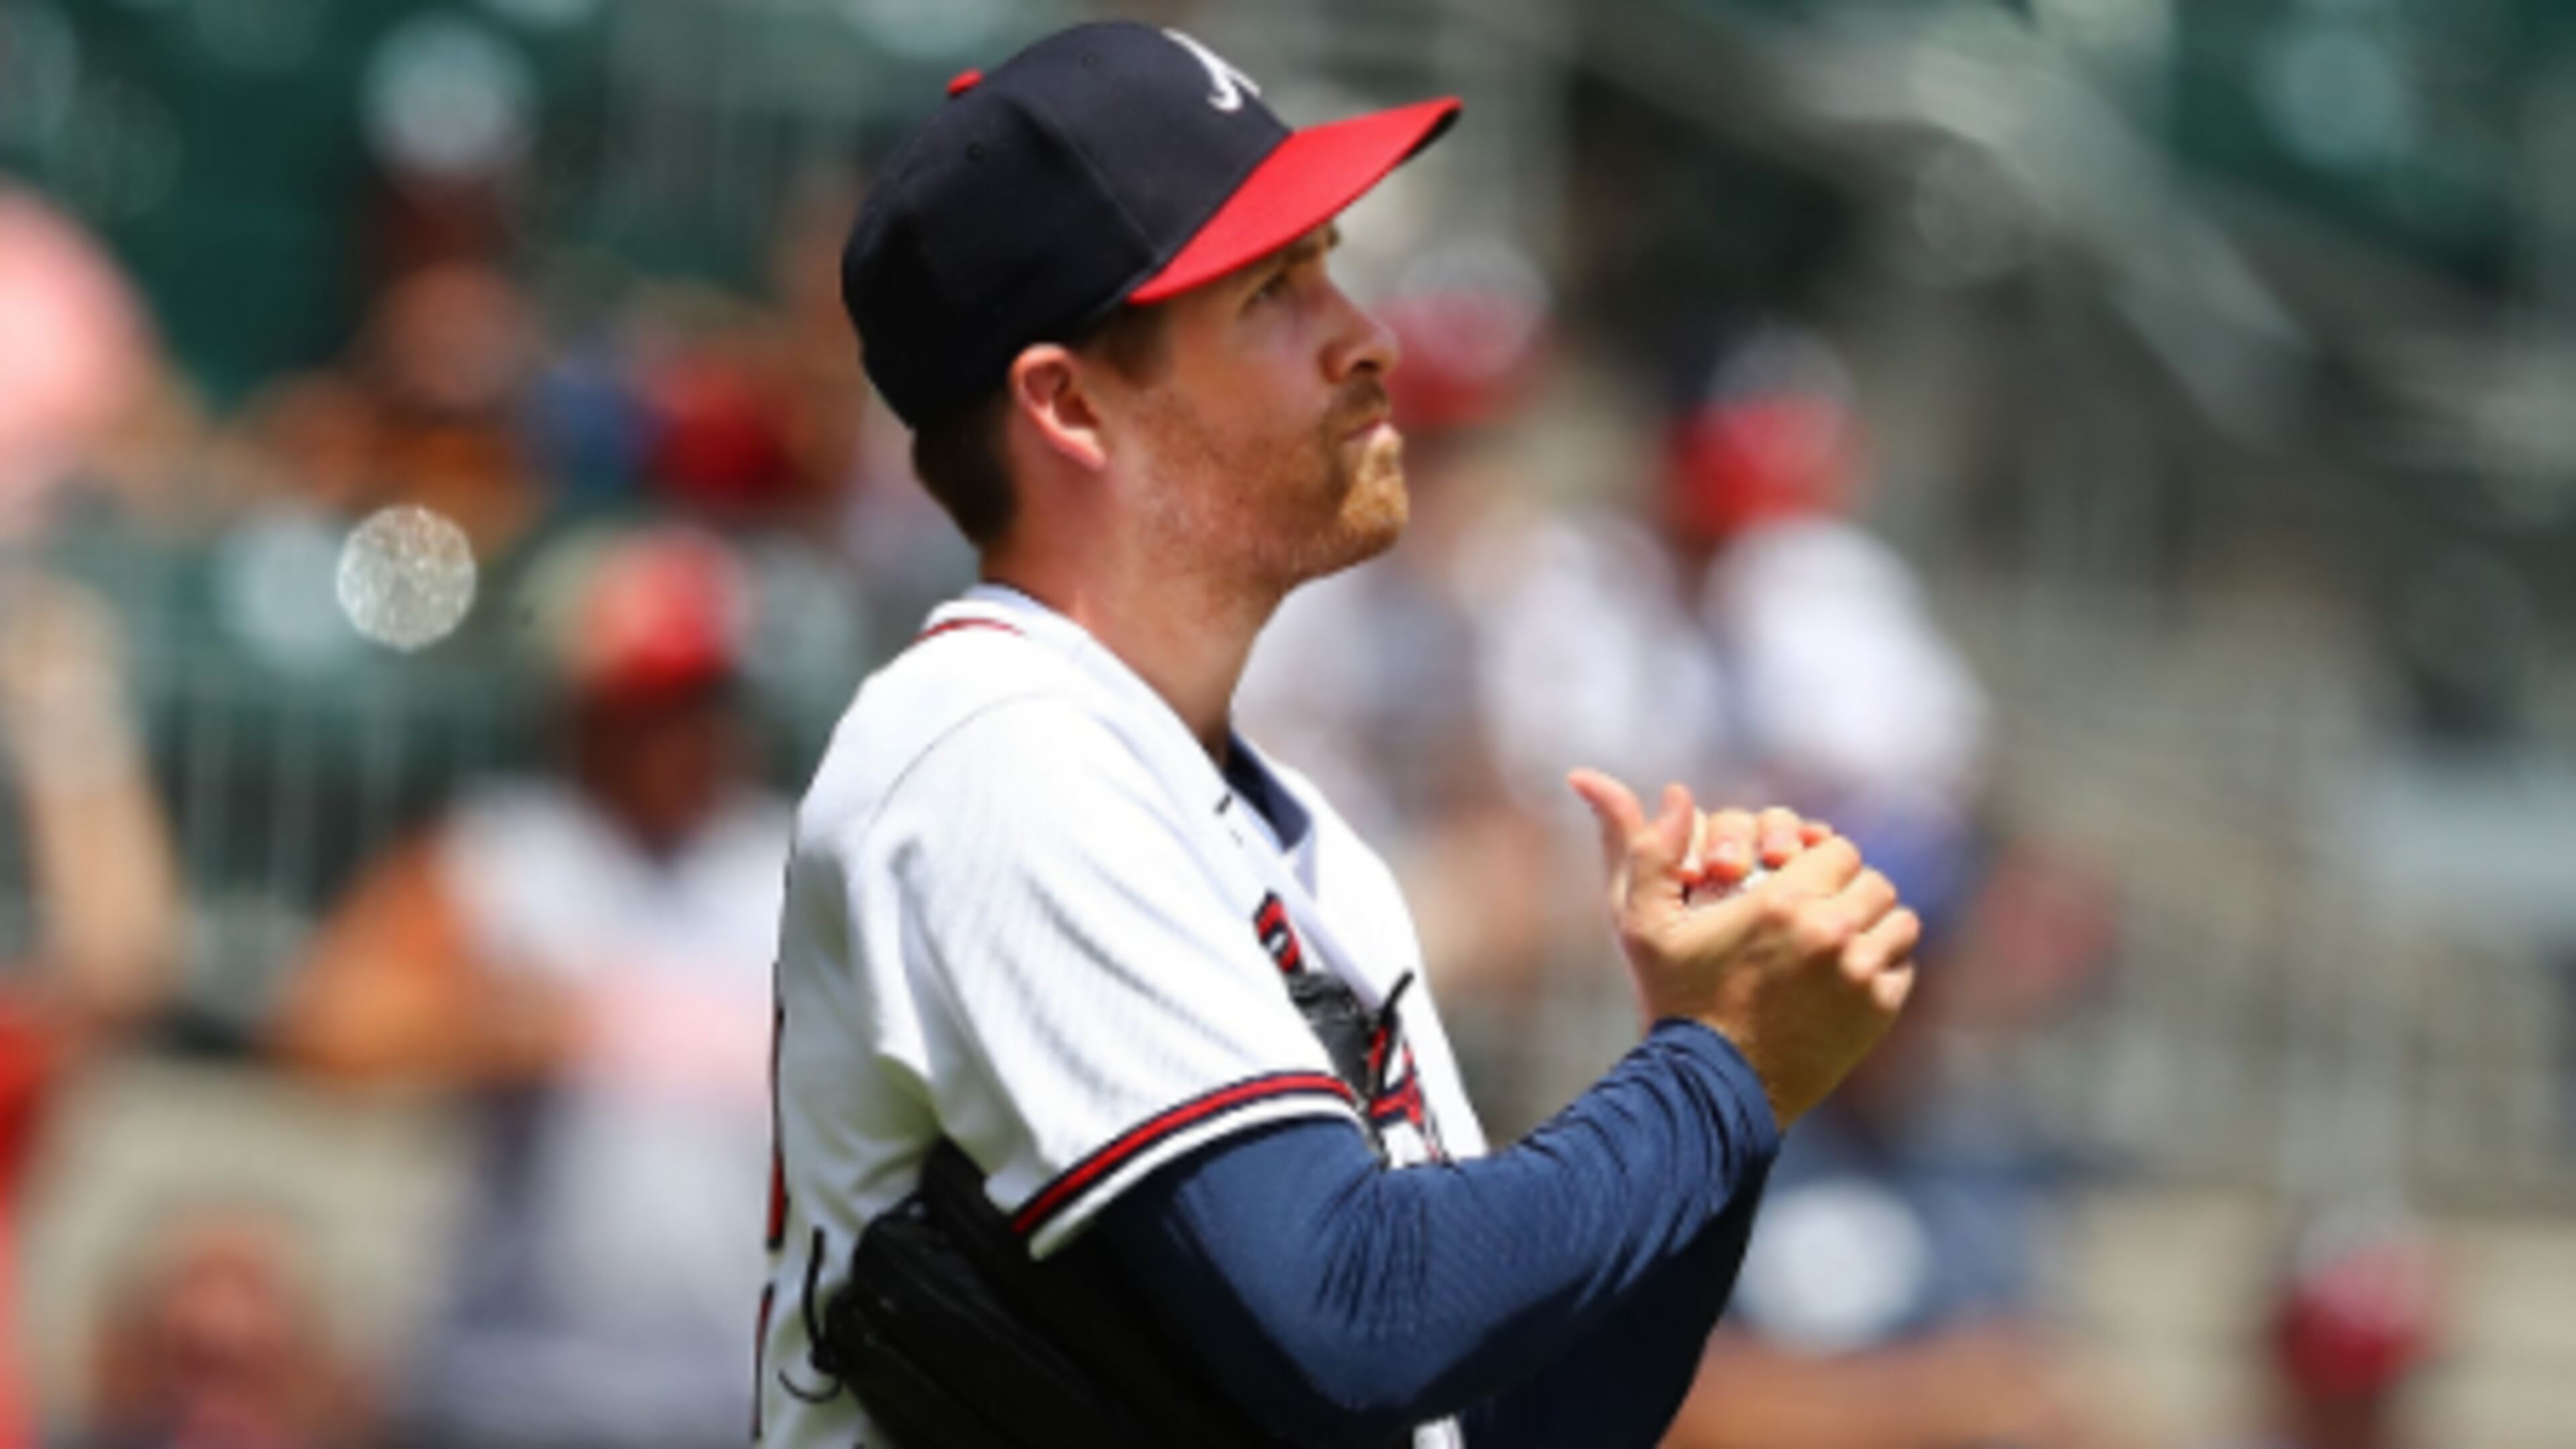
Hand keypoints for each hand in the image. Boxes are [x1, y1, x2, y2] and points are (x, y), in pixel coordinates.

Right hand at [1568, 769, 1917, 1128]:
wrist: (1709, 1085)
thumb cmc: (1674, 999)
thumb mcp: (1643, 923)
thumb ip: (1649, 848)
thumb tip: (1674, 792)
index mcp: (1783, 900)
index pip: (1837, 848)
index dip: (1818, 860)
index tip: (1798, 881)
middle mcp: (1831, 931)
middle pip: (1873, 880)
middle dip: (1848, 890)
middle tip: (1819, 911)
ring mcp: (1861, 974)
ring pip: (1898, 920)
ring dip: (1873, 925)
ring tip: (1840, 941)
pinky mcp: (1878, 1012)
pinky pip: (1904, 966)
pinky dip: (1884, 967)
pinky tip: (1848, 979)